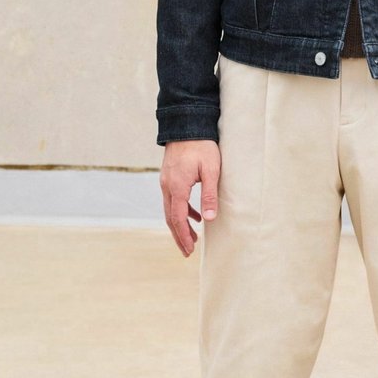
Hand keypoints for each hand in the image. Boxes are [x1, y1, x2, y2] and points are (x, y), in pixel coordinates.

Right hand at [159, 140, 220, 256]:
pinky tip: (195, 216)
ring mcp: (166, 181)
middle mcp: (167, 186)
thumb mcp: (211, 170)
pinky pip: (173, 199)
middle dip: (179, 236)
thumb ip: (209, 194)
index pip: (177, 218)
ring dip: (180, 225)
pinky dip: (183, 211)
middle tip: (187, 252)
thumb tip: (209, 219)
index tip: (189, 250)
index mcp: (177, 187)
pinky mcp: (170, 177)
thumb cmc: (202, 146)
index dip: (183, 236)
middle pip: (170, 217)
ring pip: (170, 209)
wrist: (187, 124)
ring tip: (192, 239)